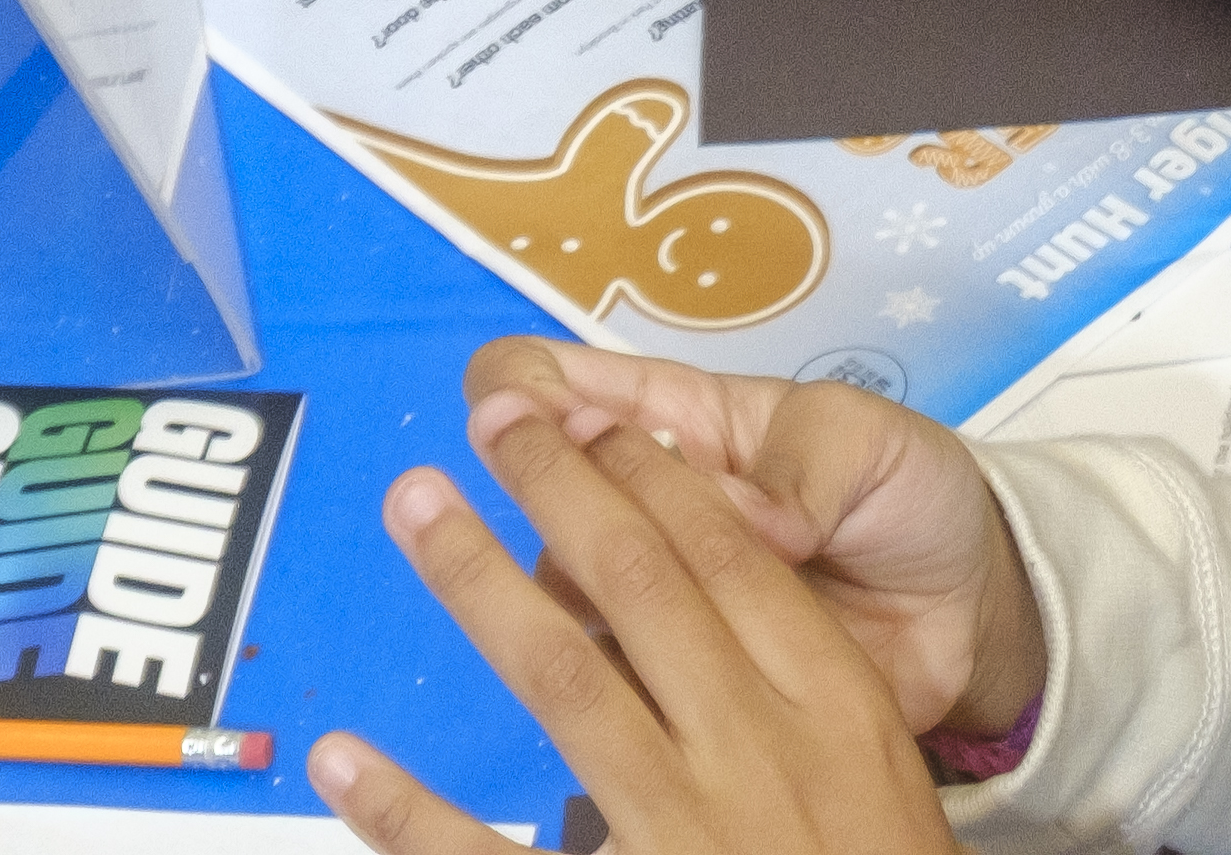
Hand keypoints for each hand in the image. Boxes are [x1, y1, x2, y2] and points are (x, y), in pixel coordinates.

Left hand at [312, 416, 956, 854]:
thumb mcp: (884, 784)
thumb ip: (808, 702)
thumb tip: (725, 591)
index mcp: (837, 707)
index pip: (733, 557)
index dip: (655, 475)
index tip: (594, 417)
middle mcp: (757, 749)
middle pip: (644, 586)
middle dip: (560, 487)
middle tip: (491, 419)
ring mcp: (682, 831)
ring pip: (565, 676)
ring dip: (480, 584)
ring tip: (416, 506)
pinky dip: (409, 812)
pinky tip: (345, 759)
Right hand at [455, 334, 1037, 743]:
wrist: (966, 611)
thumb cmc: (907, 493)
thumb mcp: (868, 443)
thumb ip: (803, 470)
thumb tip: (745, 518)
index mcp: (687, 420)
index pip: (572, 385)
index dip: (522, 386)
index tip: (507, 406)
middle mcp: (655, 505)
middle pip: (548, 487)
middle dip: (522, 478)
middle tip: (531, 487)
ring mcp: (663, 595)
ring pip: (567, 584)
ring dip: (559, 580)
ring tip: (596, 587)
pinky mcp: (686, 680)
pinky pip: (622, 680)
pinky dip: (609, 677)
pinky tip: (628, 680)